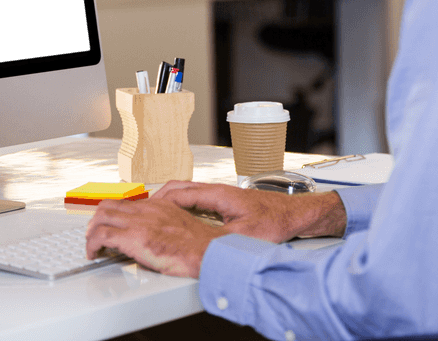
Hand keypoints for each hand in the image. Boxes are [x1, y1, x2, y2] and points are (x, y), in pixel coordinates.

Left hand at [85, 197, 228, 277]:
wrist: (207, 251)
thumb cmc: (199, 246)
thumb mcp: (181, 226)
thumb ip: (164, 226)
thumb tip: (153, 236)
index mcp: (158, 206)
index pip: (125, 202)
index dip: (111, 214)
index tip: (107, 224)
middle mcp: (146, 210)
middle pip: (108, 205)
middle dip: (96, 220)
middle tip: (94, 234)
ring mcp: (139, 222)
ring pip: (100, 217)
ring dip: (91, 233)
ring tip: (91, 246)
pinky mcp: (134, 238)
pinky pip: (102, 236)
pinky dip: (92, 245)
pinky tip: (94, 254)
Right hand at [153, 181, 346, 242]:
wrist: (296, 213)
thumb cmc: (276, 219)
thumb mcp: (246, 235)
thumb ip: (220, 240)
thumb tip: (200, 248)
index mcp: (218, 194)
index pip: (179, 193)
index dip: (158, 202)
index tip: (143, 211)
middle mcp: (217, 190)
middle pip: (179, 188)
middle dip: (158, 199)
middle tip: (141, 212)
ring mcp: (221, 194)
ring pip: (186, 192)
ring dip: (168, 201)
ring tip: (153, 214)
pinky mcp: (225, 201)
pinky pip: (195, 199)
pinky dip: (180, 205)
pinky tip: (177, 218)